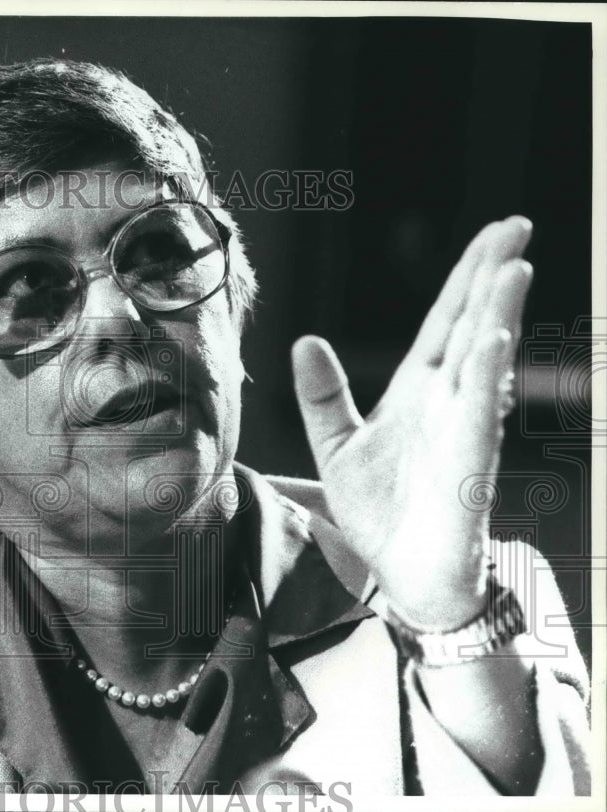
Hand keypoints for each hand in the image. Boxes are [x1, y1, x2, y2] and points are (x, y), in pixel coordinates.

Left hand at [291, 216, 533, 629]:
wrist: (404, 576)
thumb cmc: (382, 512)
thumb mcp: (337, 447)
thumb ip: (323, 396)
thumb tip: (304, 339)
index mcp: (417, 392)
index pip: (444, 322)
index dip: (465, 278)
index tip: (494, 233)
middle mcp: (446, 402)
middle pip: (472, 326)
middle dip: (493, 277)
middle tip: (516, 225)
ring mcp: (461, 432)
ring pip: (482, 362)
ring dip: (497, 314)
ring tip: (512, 266)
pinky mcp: (468, 469)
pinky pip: (478, 417)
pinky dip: (485, 377)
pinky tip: (493, 340)